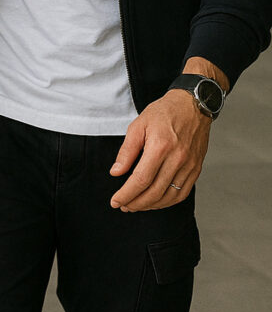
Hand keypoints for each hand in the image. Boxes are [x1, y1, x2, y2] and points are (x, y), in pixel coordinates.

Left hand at [109, 91, 210, 211]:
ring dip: (150, 205)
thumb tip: (116, 172)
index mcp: (160, 146)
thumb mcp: (139, 125)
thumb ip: (127, 151)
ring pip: (169, 196)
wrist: (193, 105)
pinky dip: (167, 202)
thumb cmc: (164, 112)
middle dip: (135, 203)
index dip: (126, 194)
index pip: (141, 179)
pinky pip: (182, 193)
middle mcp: (177, 159)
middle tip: (123, 206)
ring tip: (135, 205)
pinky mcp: (196, 169)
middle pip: (154, 192)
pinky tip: (155, 201)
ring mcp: (189, 165)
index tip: (115, 201)